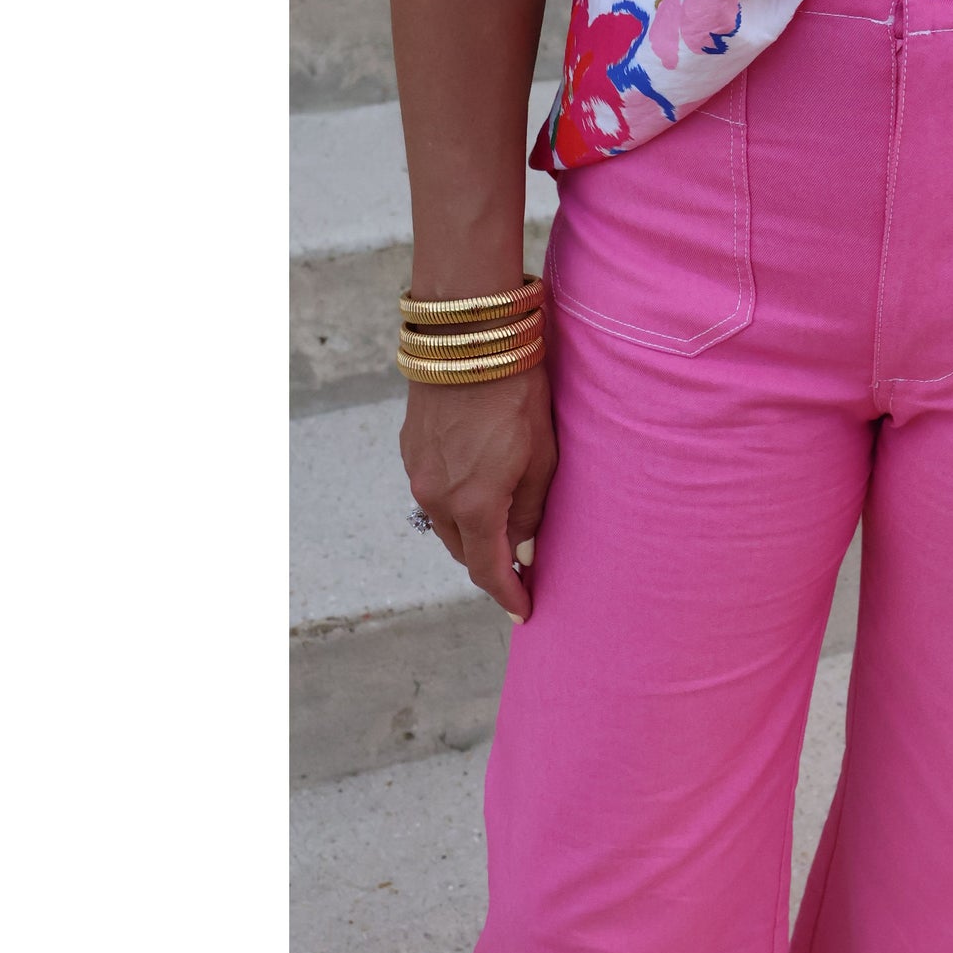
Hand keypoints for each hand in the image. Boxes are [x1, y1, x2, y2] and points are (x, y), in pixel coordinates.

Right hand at [400, 363, 556, 621]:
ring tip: (503, 533)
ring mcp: (418, 474)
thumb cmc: (517, 396)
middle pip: (465, 552)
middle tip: (521, 572)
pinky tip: (479, 494)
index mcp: (474, 505)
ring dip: (472, 536)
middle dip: (491, 567)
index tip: (524, 611)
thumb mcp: (542, 459)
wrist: (469, 341)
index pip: (489, 570)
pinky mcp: (410, 452)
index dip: (508, 595)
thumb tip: (525, 549)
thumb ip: (531, 511)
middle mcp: (437, 498)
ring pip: (446, 525)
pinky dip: (456, 506)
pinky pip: (434, 495)